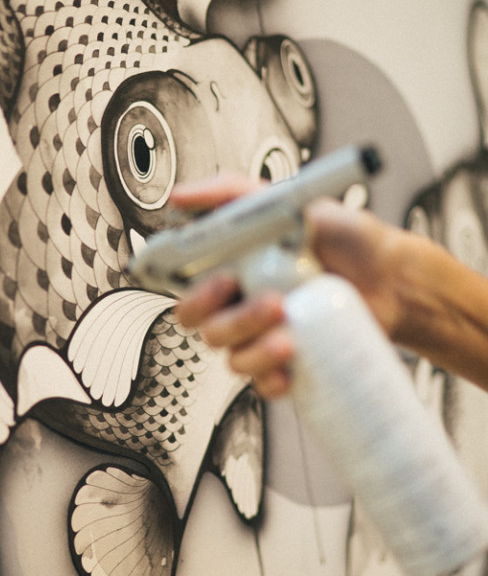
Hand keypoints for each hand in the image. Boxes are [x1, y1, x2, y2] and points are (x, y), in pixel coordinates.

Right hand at [172, 175, 404, 398]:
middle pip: (204, 326)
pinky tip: (291, 364)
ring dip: (254, 348)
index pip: (185, 288)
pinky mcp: (288, 360)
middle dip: (230, 318)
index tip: (222, 279)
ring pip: (232, 356)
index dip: (192, 291)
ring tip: (289, 331)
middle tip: (269, 301)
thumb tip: (181, 197)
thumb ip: (231, 193)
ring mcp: (263, 334)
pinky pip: (263, 382)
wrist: (394, 276)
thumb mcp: (289, 201)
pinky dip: (271, 378)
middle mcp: (240, 303)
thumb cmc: (344, 237)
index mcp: (231, 267)